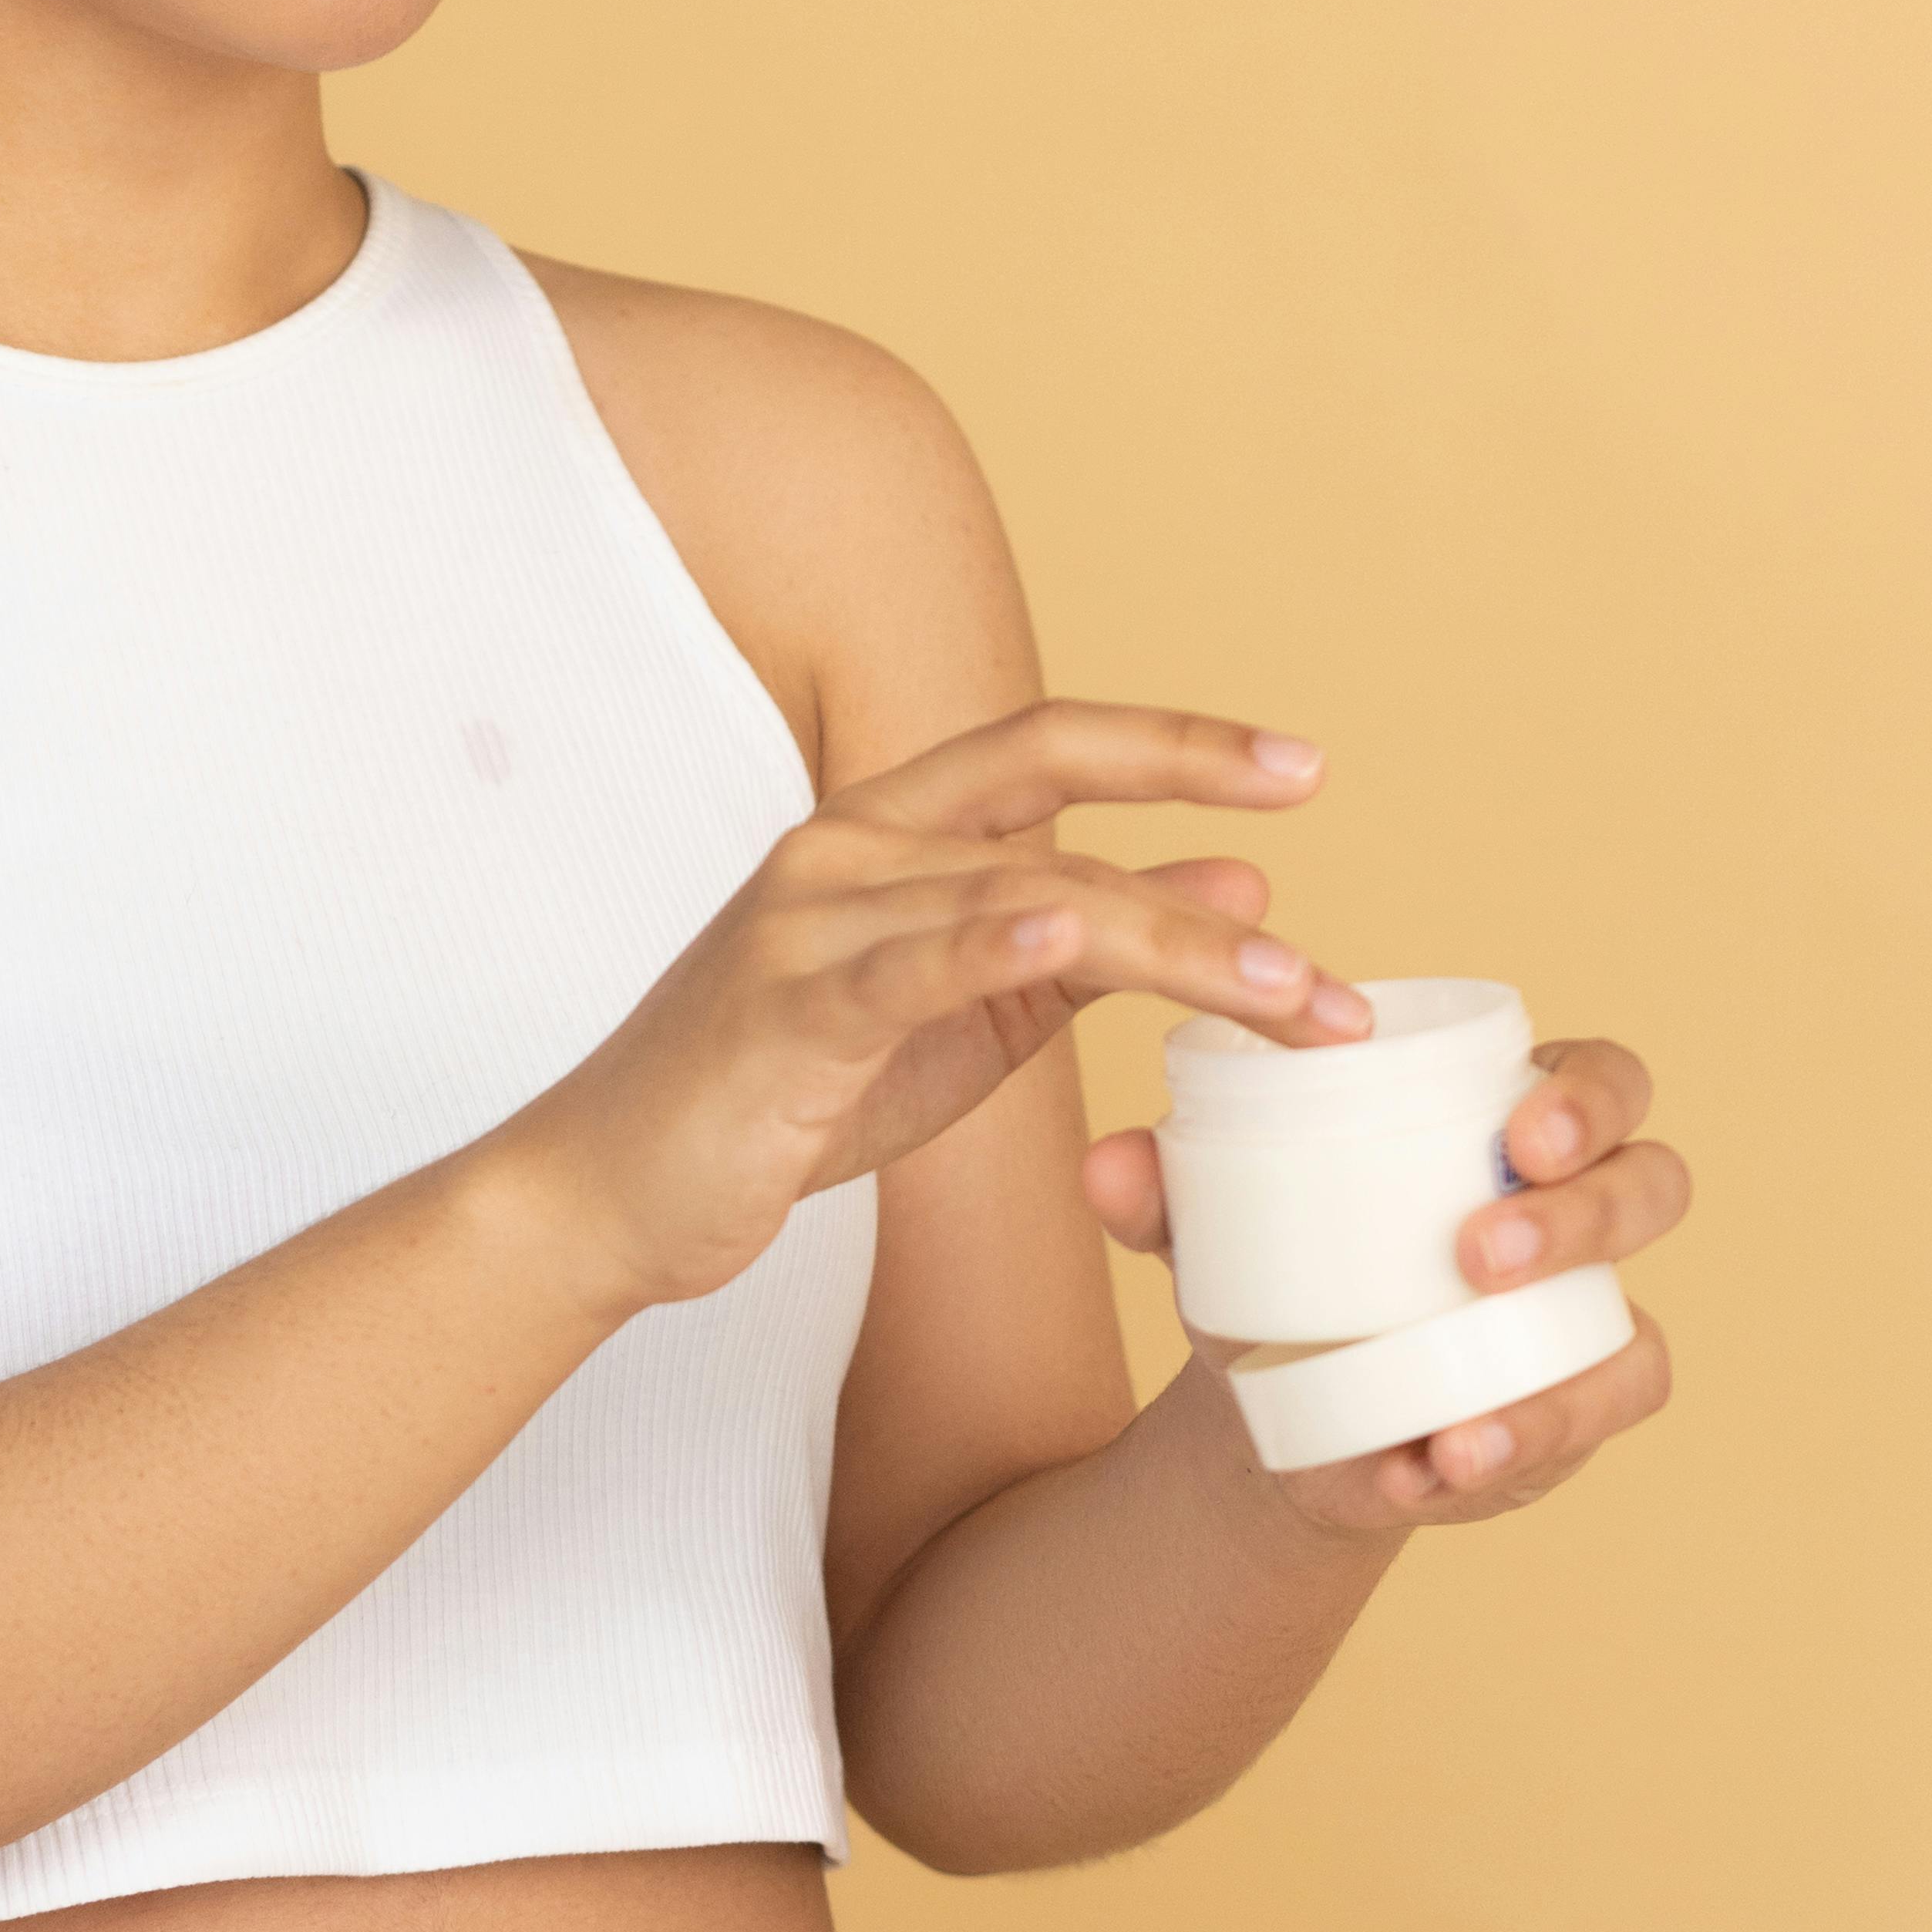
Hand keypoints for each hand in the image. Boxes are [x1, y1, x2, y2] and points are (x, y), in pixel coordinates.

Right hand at [500, 699, 1365, 1323]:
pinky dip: (990, 941)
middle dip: (1190, 794)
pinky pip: (901, 966)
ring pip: (1015, 898)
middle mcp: (843, 847)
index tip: (1301, 765)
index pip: (1043, 745)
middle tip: (1315, 810)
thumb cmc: (790, 1094)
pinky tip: (1073, 931)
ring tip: (1291, 994)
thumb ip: (1090, 942)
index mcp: (884, 832)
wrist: (616, 1189)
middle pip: (1045, 804)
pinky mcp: (781, 1011)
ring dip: (1171, 941)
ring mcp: (805, 922)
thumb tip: (1241, 878)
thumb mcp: (969, 1012)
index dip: (1174, 742)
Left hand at [1084, 1032, 1688, 1529]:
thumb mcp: (1217, 1225)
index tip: (1518, 1133)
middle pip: (1651, 1184)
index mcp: (1507, 1120)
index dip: (1588, 1096)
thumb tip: (1107, 1163)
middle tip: (1476, 1253)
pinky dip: (1522, 1447)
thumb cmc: (1275, 1265)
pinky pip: (1591, 1426)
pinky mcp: (1574, 1409)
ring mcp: (1585, 1320)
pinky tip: (1440, 1466)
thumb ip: (1162, 1190)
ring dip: (1565, 1379)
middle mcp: (1576, 1211)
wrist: (1282, 1399)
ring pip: (1639, 1333)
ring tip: (1462, 1423)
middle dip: (1585, 1214)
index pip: (1601, 1078)